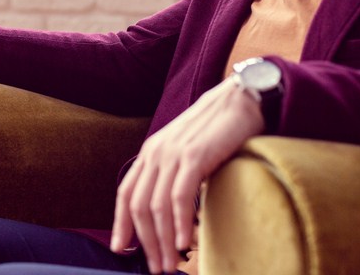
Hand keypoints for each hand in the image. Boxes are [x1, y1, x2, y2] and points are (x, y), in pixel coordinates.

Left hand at [110, 79, 263, 274]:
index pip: (126, 193)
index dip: (121, 223)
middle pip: (139, 206)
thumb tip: (173, 214)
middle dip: (146, 242)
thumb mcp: (187, 152)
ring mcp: (173, 154)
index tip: (120, 249)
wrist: (240, 101)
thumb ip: (175, 176)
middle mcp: (156, 153)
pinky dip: (180, 223)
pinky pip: (180, 197)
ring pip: (157, 206)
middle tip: (157, 268)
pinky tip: (185, 243)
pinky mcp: (194, 156)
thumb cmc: (218, 130)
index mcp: (151, 152)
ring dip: (163, 241)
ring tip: (171, 264)